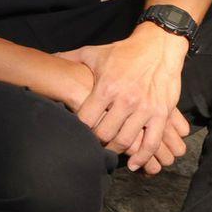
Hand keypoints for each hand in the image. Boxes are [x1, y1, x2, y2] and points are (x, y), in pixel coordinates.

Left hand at [59, 26, 192, 173]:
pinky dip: (143, 156)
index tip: (79, 132)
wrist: (157, 47)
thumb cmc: (123, 52)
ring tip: (110, 151)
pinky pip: (151, 142)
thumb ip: (70, 58)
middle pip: (105, 134)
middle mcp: (124, 100)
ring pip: (127, 140)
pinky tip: (134, 164)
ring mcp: (144, 108)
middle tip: (95, 144)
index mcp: (105, 88)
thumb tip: (50, 57)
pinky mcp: (161, 113)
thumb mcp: (94, 53)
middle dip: (97, 142)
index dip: (80, 129)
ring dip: (116, 150)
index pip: (86, 119)